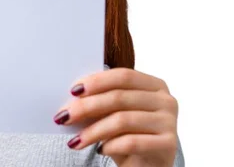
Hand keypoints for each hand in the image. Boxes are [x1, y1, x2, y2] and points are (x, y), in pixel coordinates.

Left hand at [53, 68, 178, 166]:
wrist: (149, 164)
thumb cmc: (129, 133)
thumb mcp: (116, 112)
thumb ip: (102, 99)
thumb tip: (72, 98)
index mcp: (154, 85)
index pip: (123, 75)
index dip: (96, 81)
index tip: (73, 91)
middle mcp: (166, 100)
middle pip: (119, 97)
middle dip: (87, 107)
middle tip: (63, 117)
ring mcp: (169, 122)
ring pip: (122, 120)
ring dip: (93, 131)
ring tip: (75, 141)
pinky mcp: (167, 145)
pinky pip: (132, 142)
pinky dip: (111, 145)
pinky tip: (100, 150)